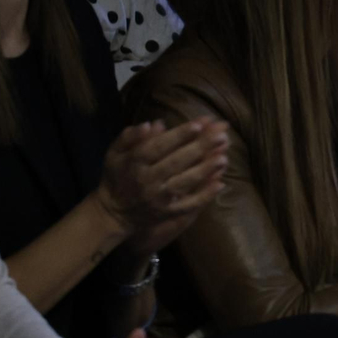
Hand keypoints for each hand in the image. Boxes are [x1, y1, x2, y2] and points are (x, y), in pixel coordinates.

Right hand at [95, 119, 230, 256]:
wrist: (113, 213)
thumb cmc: (116, 176)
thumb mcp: (114, 153)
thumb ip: (129, 137)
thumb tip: (148, 124)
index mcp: (134, 163)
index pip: (158, 147)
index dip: (178, 135)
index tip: (198, 124)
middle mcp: (147, 181)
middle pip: (176, 162)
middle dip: (200, 148)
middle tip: (221, 135)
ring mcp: (159, 199)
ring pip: (184, 183)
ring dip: (205, 170)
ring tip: (224, 157)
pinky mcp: (167, 213)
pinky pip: (188, 206)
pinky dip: (204, 196)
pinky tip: (220, 184)